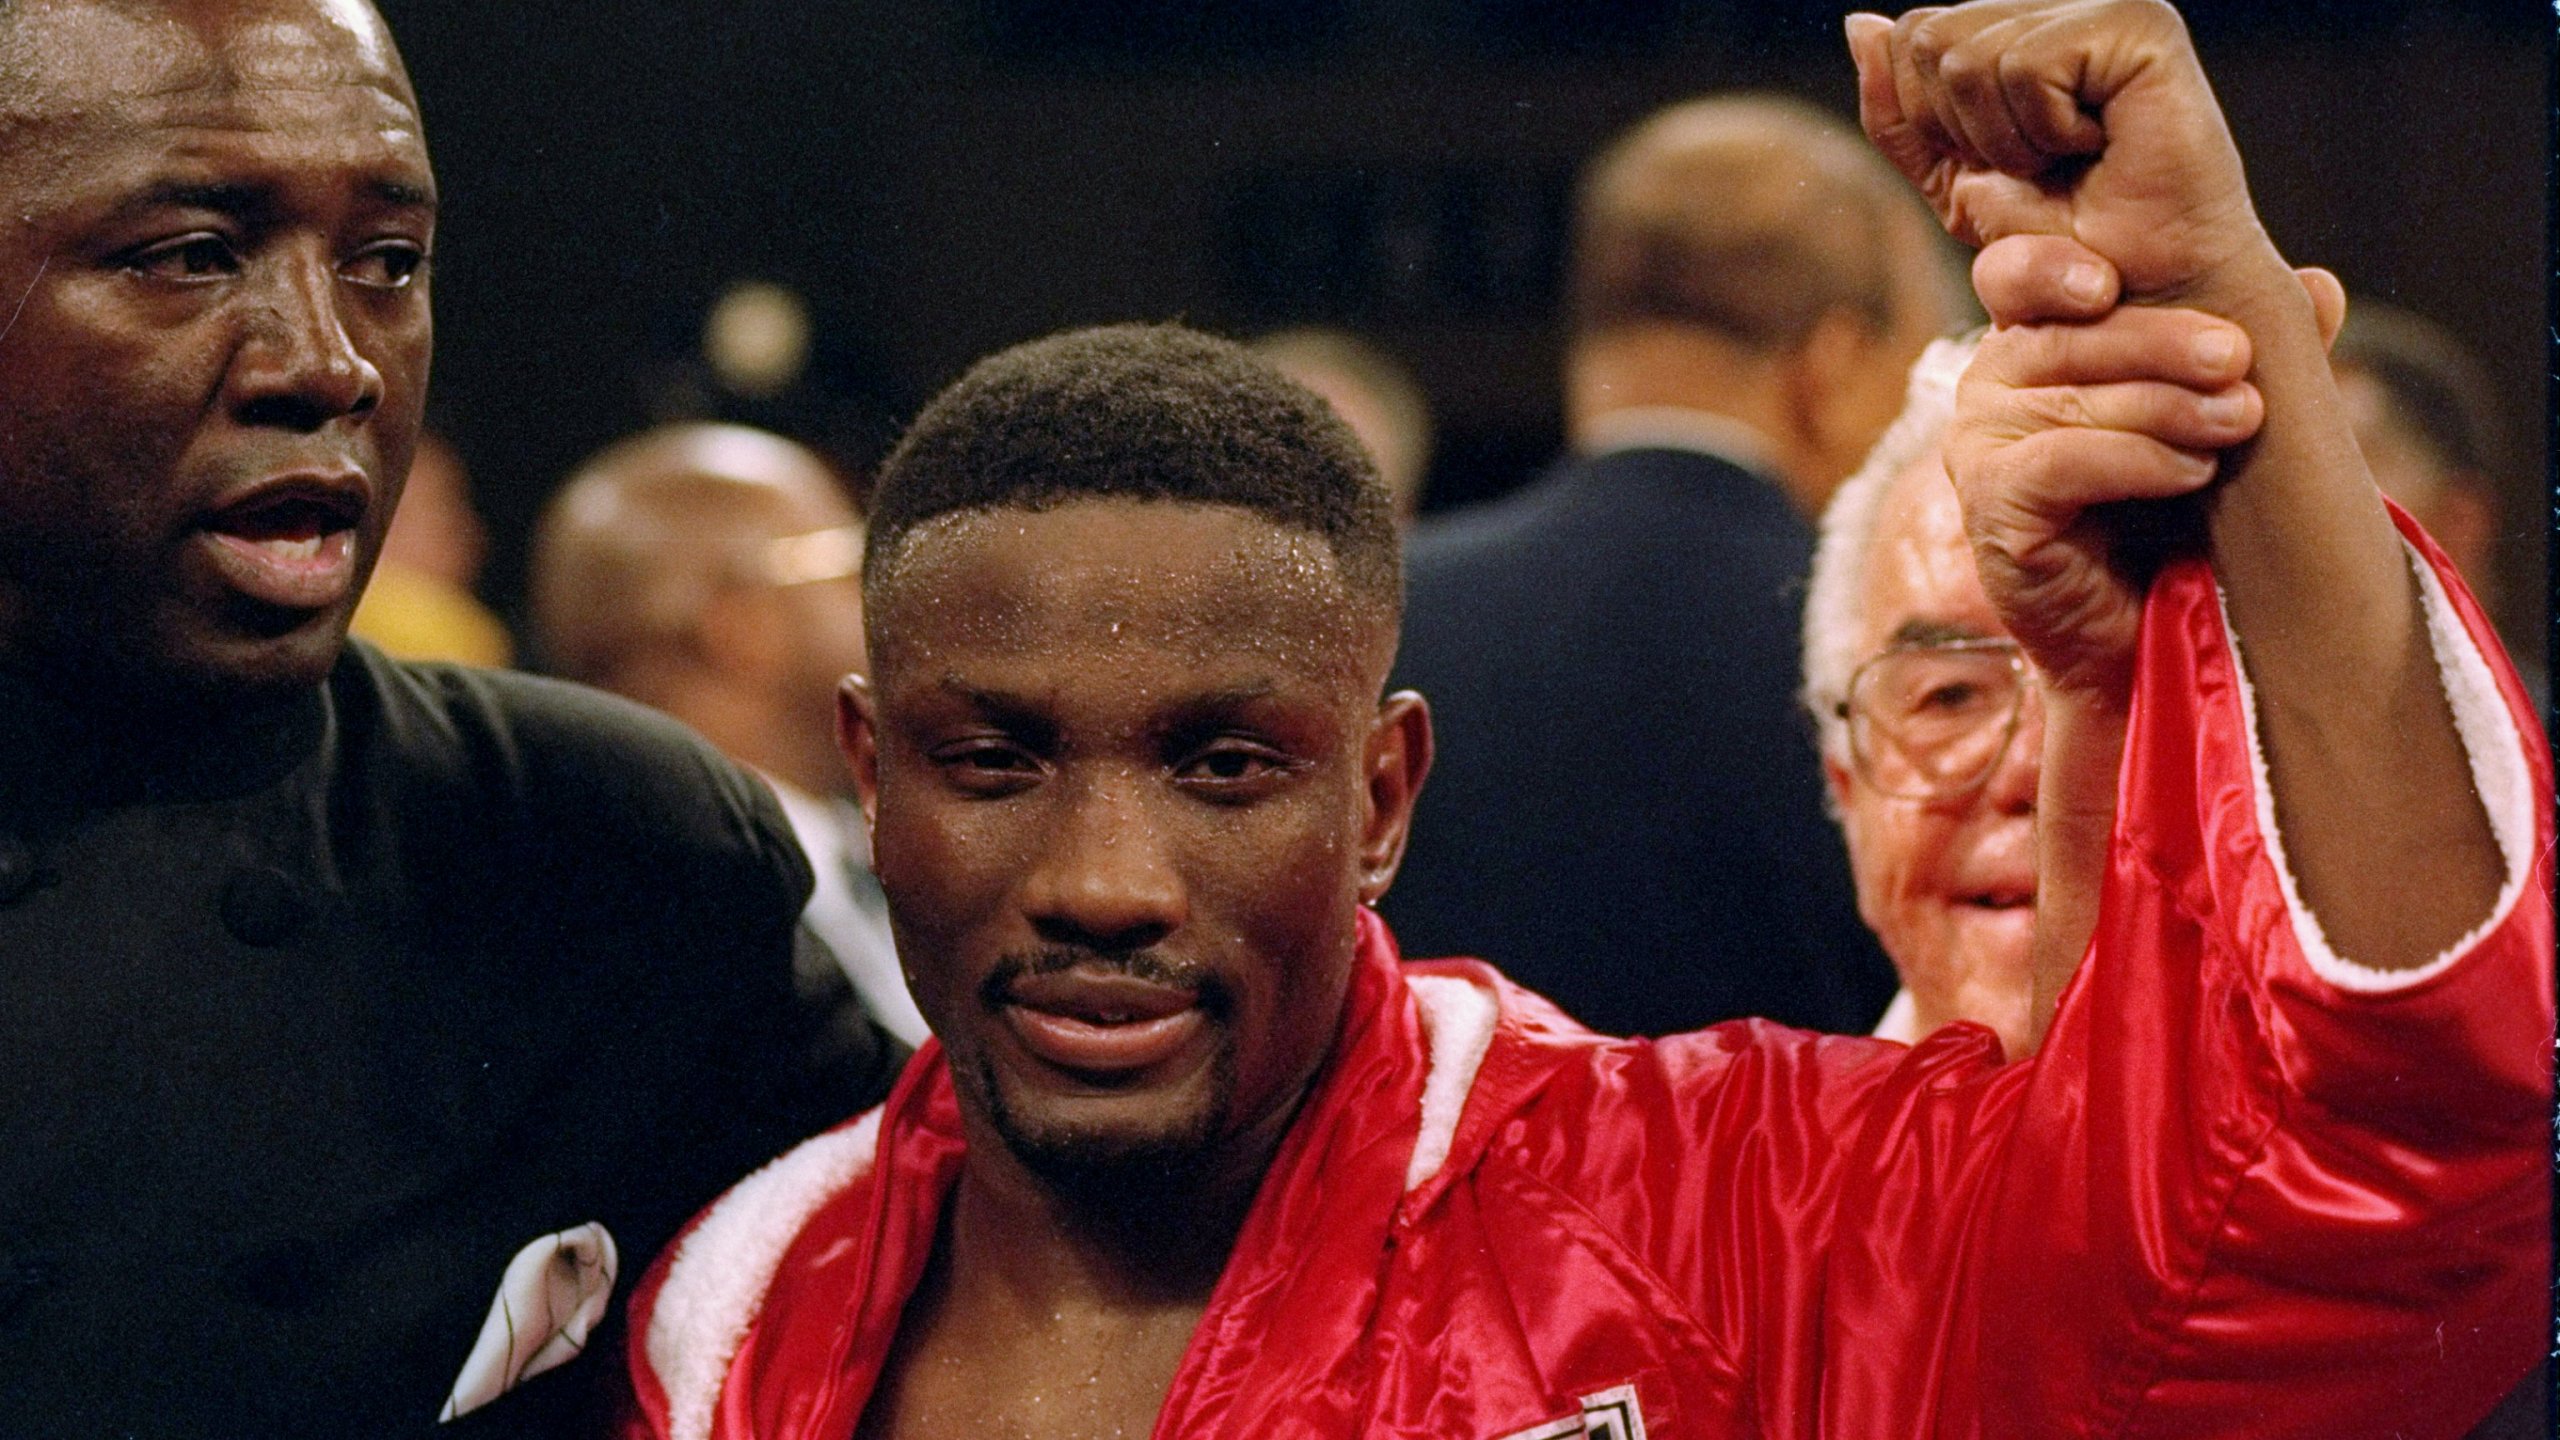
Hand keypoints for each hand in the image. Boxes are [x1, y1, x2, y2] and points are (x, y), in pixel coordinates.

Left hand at [1847, 0, 2269, 305]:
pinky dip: (2041, 132)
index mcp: (2020, 34)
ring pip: (1966, 56)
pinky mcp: (2140, 27)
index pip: (1909, 36)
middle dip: (1959, 130)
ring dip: (2004, 141)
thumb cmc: (2062, 249)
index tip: (1998, 165)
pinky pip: (2024, 66)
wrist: (2140, 301)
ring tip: (2067, 160)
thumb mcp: (1953, 183)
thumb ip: (1899, 112)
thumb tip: (1861, 24)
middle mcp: (2062, 9)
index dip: (1927, 119)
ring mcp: (2105, 10)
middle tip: (2035, 168)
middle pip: (1927, 37)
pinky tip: (2095, 145)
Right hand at [1945, 235, 2262, 699]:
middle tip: (2240, 359)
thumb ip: (2255, 350)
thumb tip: (2323, 287)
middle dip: (2163, 343)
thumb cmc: (2177, 517)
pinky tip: (2191, 470)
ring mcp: (1976, 445)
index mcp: (2034, 343)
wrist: (2151, 639)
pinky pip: (2061, 462)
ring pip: (2071, 398)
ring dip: (2168, 406)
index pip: (2020, 275)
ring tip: (2243, 420)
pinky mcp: (1987, 506)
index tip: (2112, 279)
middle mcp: (1990, 385)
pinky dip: (2136, 461)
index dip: (2052, 265)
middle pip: (2067, 336)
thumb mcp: (2217, 415)